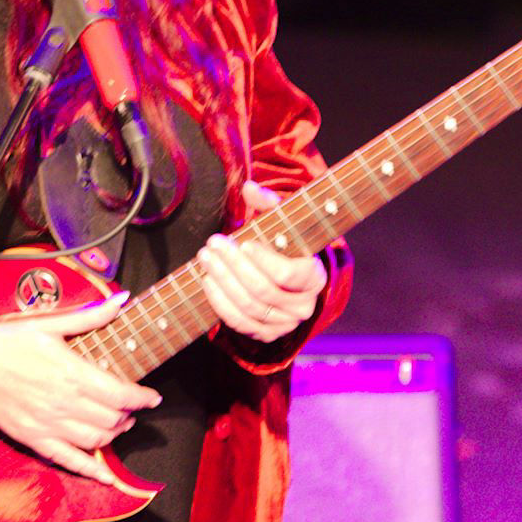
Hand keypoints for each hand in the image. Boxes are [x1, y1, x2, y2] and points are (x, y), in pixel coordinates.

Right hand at [0, 291, 161, 483]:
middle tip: (131, 408)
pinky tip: (106, 477)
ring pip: (97, 440)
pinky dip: (91, 470)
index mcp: (72, 373)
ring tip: (118, 426)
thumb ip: (89, 317)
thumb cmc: (5, 340)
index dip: (142, 397)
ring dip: (114, 435)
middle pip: (113, 419)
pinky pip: (68, 461)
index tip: (152, 397)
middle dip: (129, 415)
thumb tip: (120, 301)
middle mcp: (64, 403)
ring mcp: (49, 425)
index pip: (122, 394)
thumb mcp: (49, 323)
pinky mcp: (33, 438)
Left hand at [198, 180, 327, 341]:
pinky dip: (220, 302)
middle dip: (234, 266)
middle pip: (264, 290)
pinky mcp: (265, 334)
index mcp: (314, 277)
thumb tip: (249, 187)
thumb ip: (269, 204)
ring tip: (206, 259)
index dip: (265, 260)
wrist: (285, 277)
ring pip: (249, 306)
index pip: (290, 274)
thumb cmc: (283, 245)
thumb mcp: (282, 222)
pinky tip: (208, 281)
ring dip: (223, 281)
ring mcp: (285, 324)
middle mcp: (304, 305)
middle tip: (213, 244)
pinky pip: (240, 323)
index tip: (244, 243)